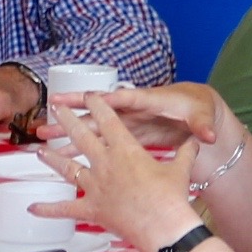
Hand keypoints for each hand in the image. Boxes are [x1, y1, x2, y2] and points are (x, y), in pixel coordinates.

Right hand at [52, 80, 220, 156]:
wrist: (199, 110)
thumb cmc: (198, 108)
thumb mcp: (202, 116)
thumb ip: (202, 126)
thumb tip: (207, 135)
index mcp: (149, 100)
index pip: (126, 98)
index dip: (108, 98)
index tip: (89, 98)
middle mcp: (131, 108)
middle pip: (98, 108)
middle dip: (75, 108)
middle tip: (51, 105)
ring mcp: (125, 121)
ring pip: (92, 125)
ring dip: (69, 129)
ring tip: (44, 132)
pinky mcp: (124, 134)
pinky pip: (98, 140)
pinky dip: (80, 145)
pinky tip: (62, 153)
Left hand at [53, 92, 203, 251]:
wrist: (164, 227)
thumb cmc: (173, 197)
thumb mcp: (181, 170)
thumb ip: (185, 153)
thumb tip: (196, 142)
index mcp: (126, 149)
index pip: (109, 120)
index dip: (97, 105)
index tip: (88, 96)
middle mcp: (106, 163)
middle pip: (81, 136)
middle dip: (67, 121)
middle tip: (54, 109)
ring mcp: (95, 186)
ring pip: (68, 168)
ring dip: (52, 158)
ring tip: (40, 149)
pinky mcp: (91, 209)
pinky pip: (66, 208)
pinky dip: (48, 209)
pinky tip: (32, 207)